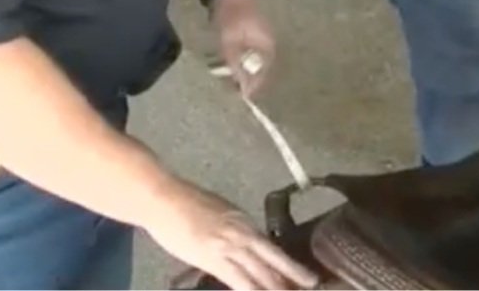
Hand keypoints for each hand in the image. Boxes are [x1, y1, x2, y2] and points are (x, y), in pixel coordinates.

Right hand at [150, 178, 316, 289]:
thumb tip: (245, 245)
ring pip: (261, 275)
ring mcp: (230, 247)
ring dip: (276, 288)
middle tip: (313, 289)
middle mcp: (243, 234)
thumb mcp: (219, 211)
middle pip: (274, 262)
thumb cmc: (186, 203)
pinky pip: (238, 282)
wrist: (165, 198)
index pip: (273, 249)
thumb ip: (234, 228)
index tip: (307, 280)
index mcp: (244, 222)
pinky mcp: (214, 259)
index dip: (291, 266)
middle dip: (293, 280)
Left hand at [209, 0, 274, 98]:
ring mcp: (259, 37)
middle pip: (257, 68)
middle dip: (242, 77)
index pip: (262, 74)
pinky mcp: (250, 33)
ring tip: (223, 70)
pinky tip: (225, 58)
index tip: (237, 94)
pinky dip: (236, 57)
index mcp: (267, 46)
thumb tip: (244, 91)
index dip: (250, 86)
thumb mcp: (230, 44)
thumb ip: (237, 67)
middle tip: (227, 81)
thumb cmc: (230, 17)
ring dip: (237, 67)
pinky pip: (245, 52)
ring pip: (250, 60)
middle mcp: (267, 44)